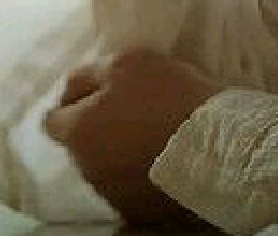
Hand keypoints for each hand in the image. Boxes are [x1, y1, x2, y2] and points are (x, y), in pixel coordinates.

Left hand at [44, 48, 220, 225]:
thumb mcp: (121, 63)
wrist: (224, 145)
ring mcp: (118, 197)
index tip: (97, 94)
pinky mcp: (148, 213)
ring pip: (106, 167)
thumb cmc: (166, 96)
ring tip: (150, 133)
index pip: (53, 121)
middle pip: (81, 145)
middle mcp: (89, 172)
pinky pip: (132, 186)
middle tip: (128, 109)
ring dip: (118, 151)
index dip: (72, 103)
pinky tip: (163, 155)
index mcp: (77, 134)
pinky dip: (140, 172)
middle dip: (96, 127)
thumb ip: (87, 76)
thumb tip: (71, 90)